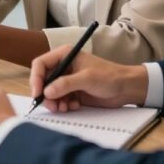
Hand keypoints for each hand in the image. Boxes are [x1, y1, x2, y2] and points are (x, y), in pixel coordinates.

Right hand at [30, 46, 147, 112]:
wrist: (127, 88)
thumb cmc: (109, 76)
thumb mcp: (87, 78)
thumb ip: (65, 84)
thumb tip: (46, 92)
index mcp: (65, 55)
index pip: (40, 64)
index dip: (36, 78)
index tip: (38, 93)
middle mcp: (63, 67)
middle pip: (43, 80)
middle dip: (45, 94)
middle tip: (52, 106)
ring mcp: (68, 81)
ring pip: (50, 92)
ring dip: (54, 102)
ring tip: (64, 108)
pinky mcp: (73, 92)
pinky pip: (60, 100)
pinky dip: (63, 105)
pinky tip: (74, 106)